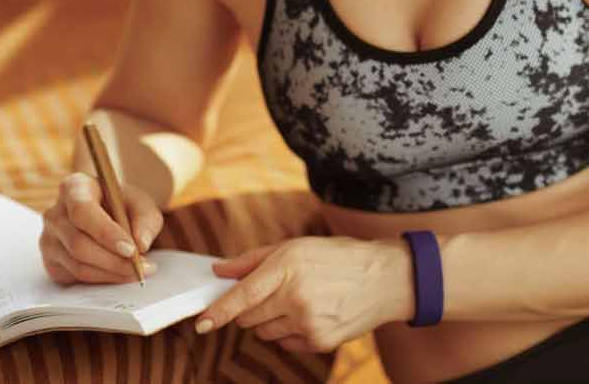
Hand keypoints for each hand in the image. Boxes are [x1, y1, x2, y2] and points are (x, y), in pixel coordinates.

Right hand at [40, 172, 163, 284]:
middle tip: (142, 267)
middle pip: (78, 244)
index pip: (82, 211)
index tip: (131, 249)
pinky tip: (120, 273)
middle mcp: (54, 214)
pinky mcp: (51, 262)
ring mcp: (48, 240)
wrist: (108, 214)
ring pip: (78, 265)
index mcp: (74, 187)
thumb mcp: (141, 203)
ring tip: (138, 271)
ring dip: (112, 273)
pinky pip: (76, 277)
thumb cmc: (122, 205)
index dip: (106, 233)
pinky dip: (103, 279)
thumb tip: (141, 244)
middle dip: (113, 260)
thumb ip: (146, 219)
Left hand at [194, 236, 412, 351]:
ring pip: (265, 333)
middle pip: (249, 317)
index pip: (242, 296)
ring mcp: (308, 322)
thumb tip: (219, 270)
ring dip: (270, 321)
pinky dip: (290, 332)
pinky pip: (286, 343)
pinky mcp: (319, 341)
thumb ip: (253, 259)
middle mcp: (296, 296)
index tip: (202, 323)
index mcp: (288, 267)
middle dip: (250, 308)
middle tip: (273, 293)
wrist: (386, 278)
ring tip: (296, 301)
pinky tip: (311, 314)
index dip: (218, 312)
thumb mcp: (297, 246)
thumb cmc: (340, 257)